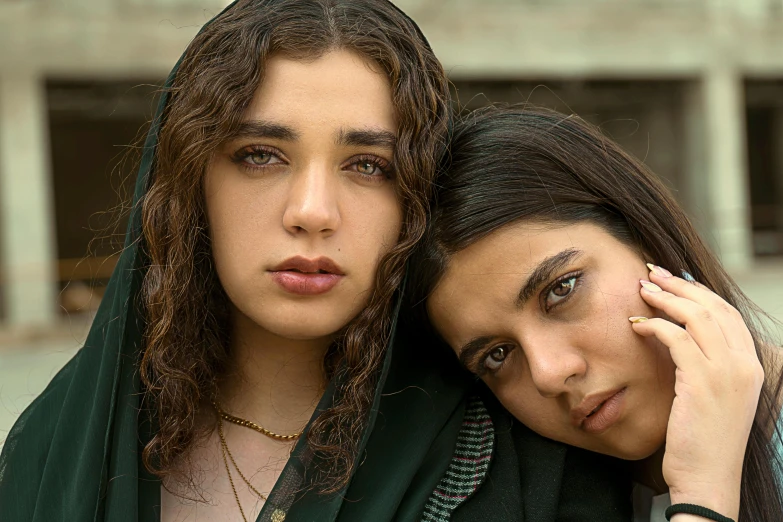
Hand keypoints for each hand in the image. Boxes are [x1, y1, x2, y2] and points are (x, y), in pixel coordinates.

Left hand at [629, 265, 763, 519]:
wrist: (707, 478)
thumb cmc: (703, 440)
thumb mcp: (714, 397)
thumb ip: (706, 366)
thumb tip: (680, 338)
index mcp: (751, 365)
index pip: (727, 313)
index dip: (699, 291)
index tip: (674, 278)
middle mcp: (744, 364)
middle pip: (712, 307)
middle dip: (680, 284)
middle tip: (651, 272)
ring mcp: (726, 373)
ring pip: (696, 316)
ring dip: (665, 297)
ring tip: (642, 288)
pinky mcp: (702, 383)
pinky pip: (676, 338)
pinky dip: (655, 325)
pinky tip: (636, 324)